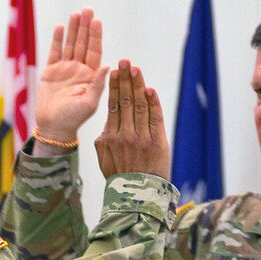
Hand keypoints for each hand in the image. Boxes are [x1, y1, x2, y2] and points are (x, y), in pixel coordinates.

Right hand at [33, 8, 108, 153]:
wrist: (53, 127)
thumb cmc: (73, 119)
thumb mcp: (89, 103)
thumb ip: (97, 84)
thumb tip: (107, 65)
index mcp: (91, 76)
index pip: (95, 51)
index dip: (96, 36)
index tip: (97, 21)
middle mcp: (79, 70)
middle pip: (83, 43)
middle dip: (85, 27)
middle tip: (88, 10)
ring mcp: (65, 69)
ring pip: (70, 44)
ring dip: (73, 29)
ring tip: (76, 13)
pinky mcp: (51, 71)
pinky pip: (55, 52)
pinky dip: (57, 40)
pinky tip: (61, 27)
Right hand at [94, 59, 169, 178]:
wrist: (137, 198)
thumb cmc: (120, 178)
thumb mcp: (104, 159)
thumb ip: (104, 139)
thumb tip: (107, 122)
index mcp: (109, 137)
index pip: (112, 105)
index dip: (114, 86)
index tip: (114, 70)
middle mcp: (124, 135)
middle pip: (124, 101)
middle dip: (125, 79)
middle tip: (125, 61)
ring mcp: (140, 139)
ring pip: (139, 106)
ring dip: (138, 85)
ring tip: (135, 69)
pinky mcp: (156, 143)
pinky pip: (154, 118)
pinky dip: (152, 103)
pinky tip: (149, 90)